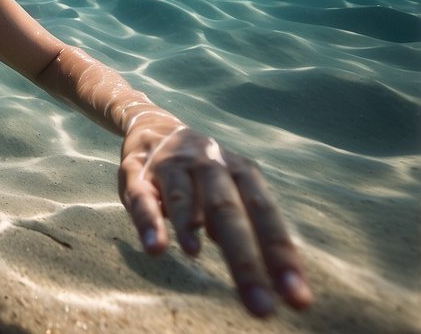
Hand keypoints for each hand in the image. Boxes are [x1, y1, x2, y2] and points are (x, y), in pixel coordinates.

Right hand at [119, 123, 313, 316]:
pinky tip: (155, 246)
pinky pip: (142, 196)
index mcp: (241, 171)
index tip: (297, 299)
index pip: (265, 214)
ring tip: (195, 255)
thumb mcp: (229, 187)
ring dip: (188, 224)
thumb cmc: (202, 172)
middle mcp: (210, 164)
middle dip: (245, 260)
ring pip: (184, 196)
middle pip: (228, 210)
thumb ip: (243, 219)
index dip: (281, 255)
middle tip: (260, 307)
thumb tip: (259, 262)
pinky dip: (149, 220)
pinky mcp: (137, 172)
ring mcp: (172, 165)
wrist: (154, 127)